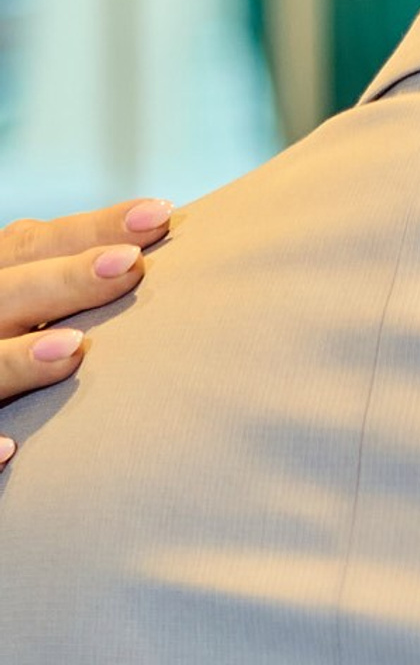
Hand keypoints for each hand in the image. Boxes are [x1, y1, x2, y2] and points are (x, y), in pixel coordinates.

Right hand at [0, 200, 172, 466]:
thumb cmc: (16, 337)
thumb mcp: (25, 302)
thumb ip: (65, 284)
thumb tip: (158, 251)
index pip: (32, 245)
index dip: (90, 230)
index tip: (159, 214)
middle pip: (6, 293)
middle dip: (64, 279)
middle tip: (130, 264)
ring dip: (17, 359)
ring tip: (73, 347)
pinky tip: (13, 450)